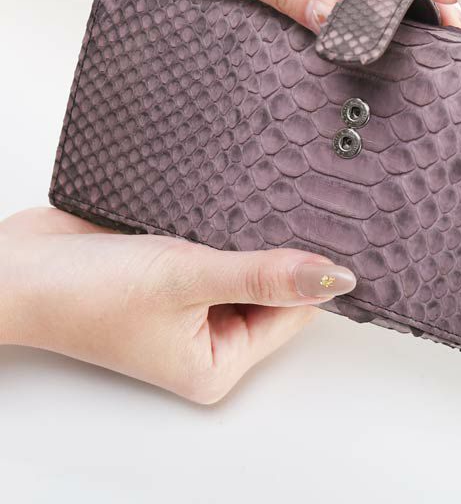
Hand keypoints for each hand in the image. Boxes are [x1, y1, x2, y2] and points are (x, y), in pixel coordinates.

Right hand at [0, 207, 355, 403]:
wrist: (17, 266)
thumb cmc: (89, 293)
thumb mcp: (189, 280)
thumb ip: (264, 275)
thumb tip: (336, 278)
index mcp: (218, 361)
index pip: (293, 313)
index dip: (313, 273)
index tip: (335, 229)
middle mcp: (209, 337)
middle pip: (274, 287)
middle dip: (282, 250)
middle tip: (305, 202)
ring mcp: (193, 302)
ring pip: (249, 261)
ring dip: (254, 232)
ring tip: (274, 193)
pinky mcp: (177, 269)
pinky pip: (221, 244)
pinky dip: (228, 223)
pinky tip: (238, 196)